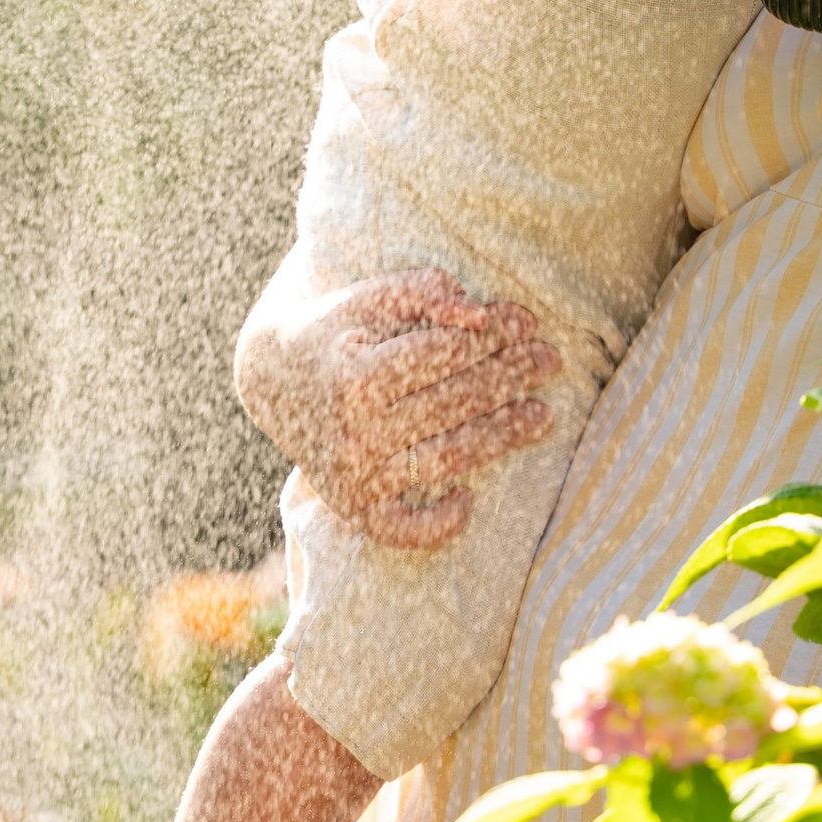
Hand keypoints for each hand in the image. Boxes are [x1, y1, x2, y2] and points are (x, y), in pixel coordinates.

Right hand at [236, 269, 559, 551]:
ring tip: (543, 415)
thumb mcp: (368, 296)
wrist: (272, 377)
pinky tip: (468, 500)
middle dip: (507, 377)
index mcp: (353, 378)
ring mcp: (354, 475)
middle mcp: (353, 433)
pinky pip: (400, 529)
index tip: (527, 321)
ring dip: (500, 438)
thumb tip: (476, 313)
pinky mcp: (353, 506)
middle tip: (549, 359)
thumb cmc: (334, 329)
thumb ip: (420, 292)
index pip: (440, 355)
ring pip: (444, 459)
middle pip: (450, 404)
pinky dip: (434, 525)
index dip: (491, 335)